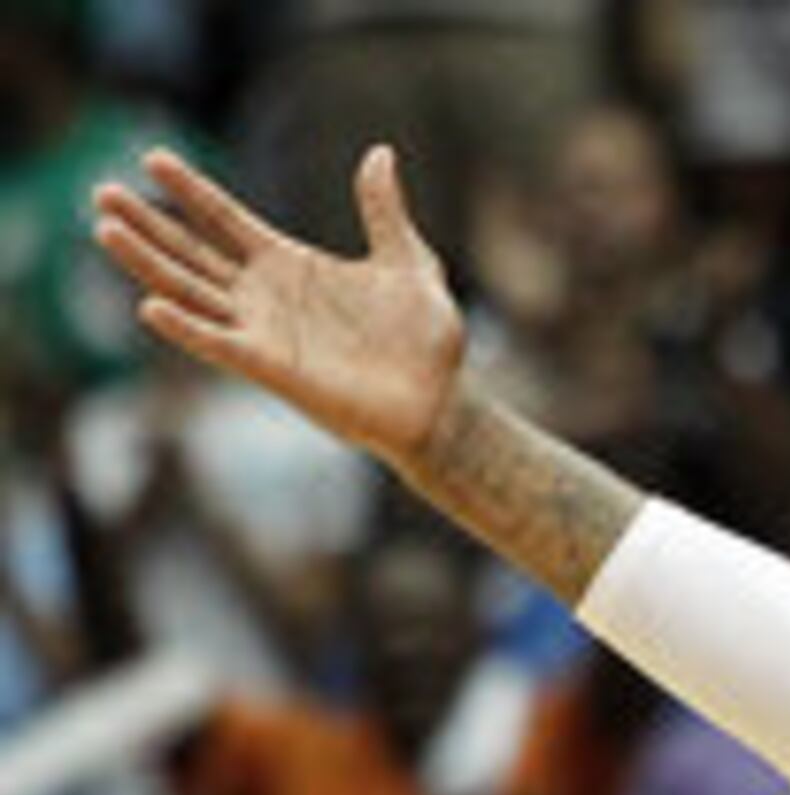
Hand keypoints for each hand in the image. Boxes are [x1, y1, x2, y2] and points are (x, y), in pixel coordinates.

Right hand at [92, 148, 468, 465]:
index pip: (225, 219)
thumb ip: (383, 212)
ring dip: (147, 263)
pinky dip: (187, 328)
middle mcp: (266, 296)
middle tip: (101, 191)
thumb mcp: (409, 263)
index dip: (191, 190)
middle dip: (148, 223)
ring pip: (190, 292)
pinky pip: (219, 345)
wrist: (443, 402)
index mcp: (290, 265)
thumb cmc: (426, 340)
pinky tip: (151, 306)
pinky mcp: (272, 369)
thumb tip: (379, 154)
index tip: (152, 157)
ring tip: (105, 230)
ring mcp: (264, 332)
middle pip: (191, 251)